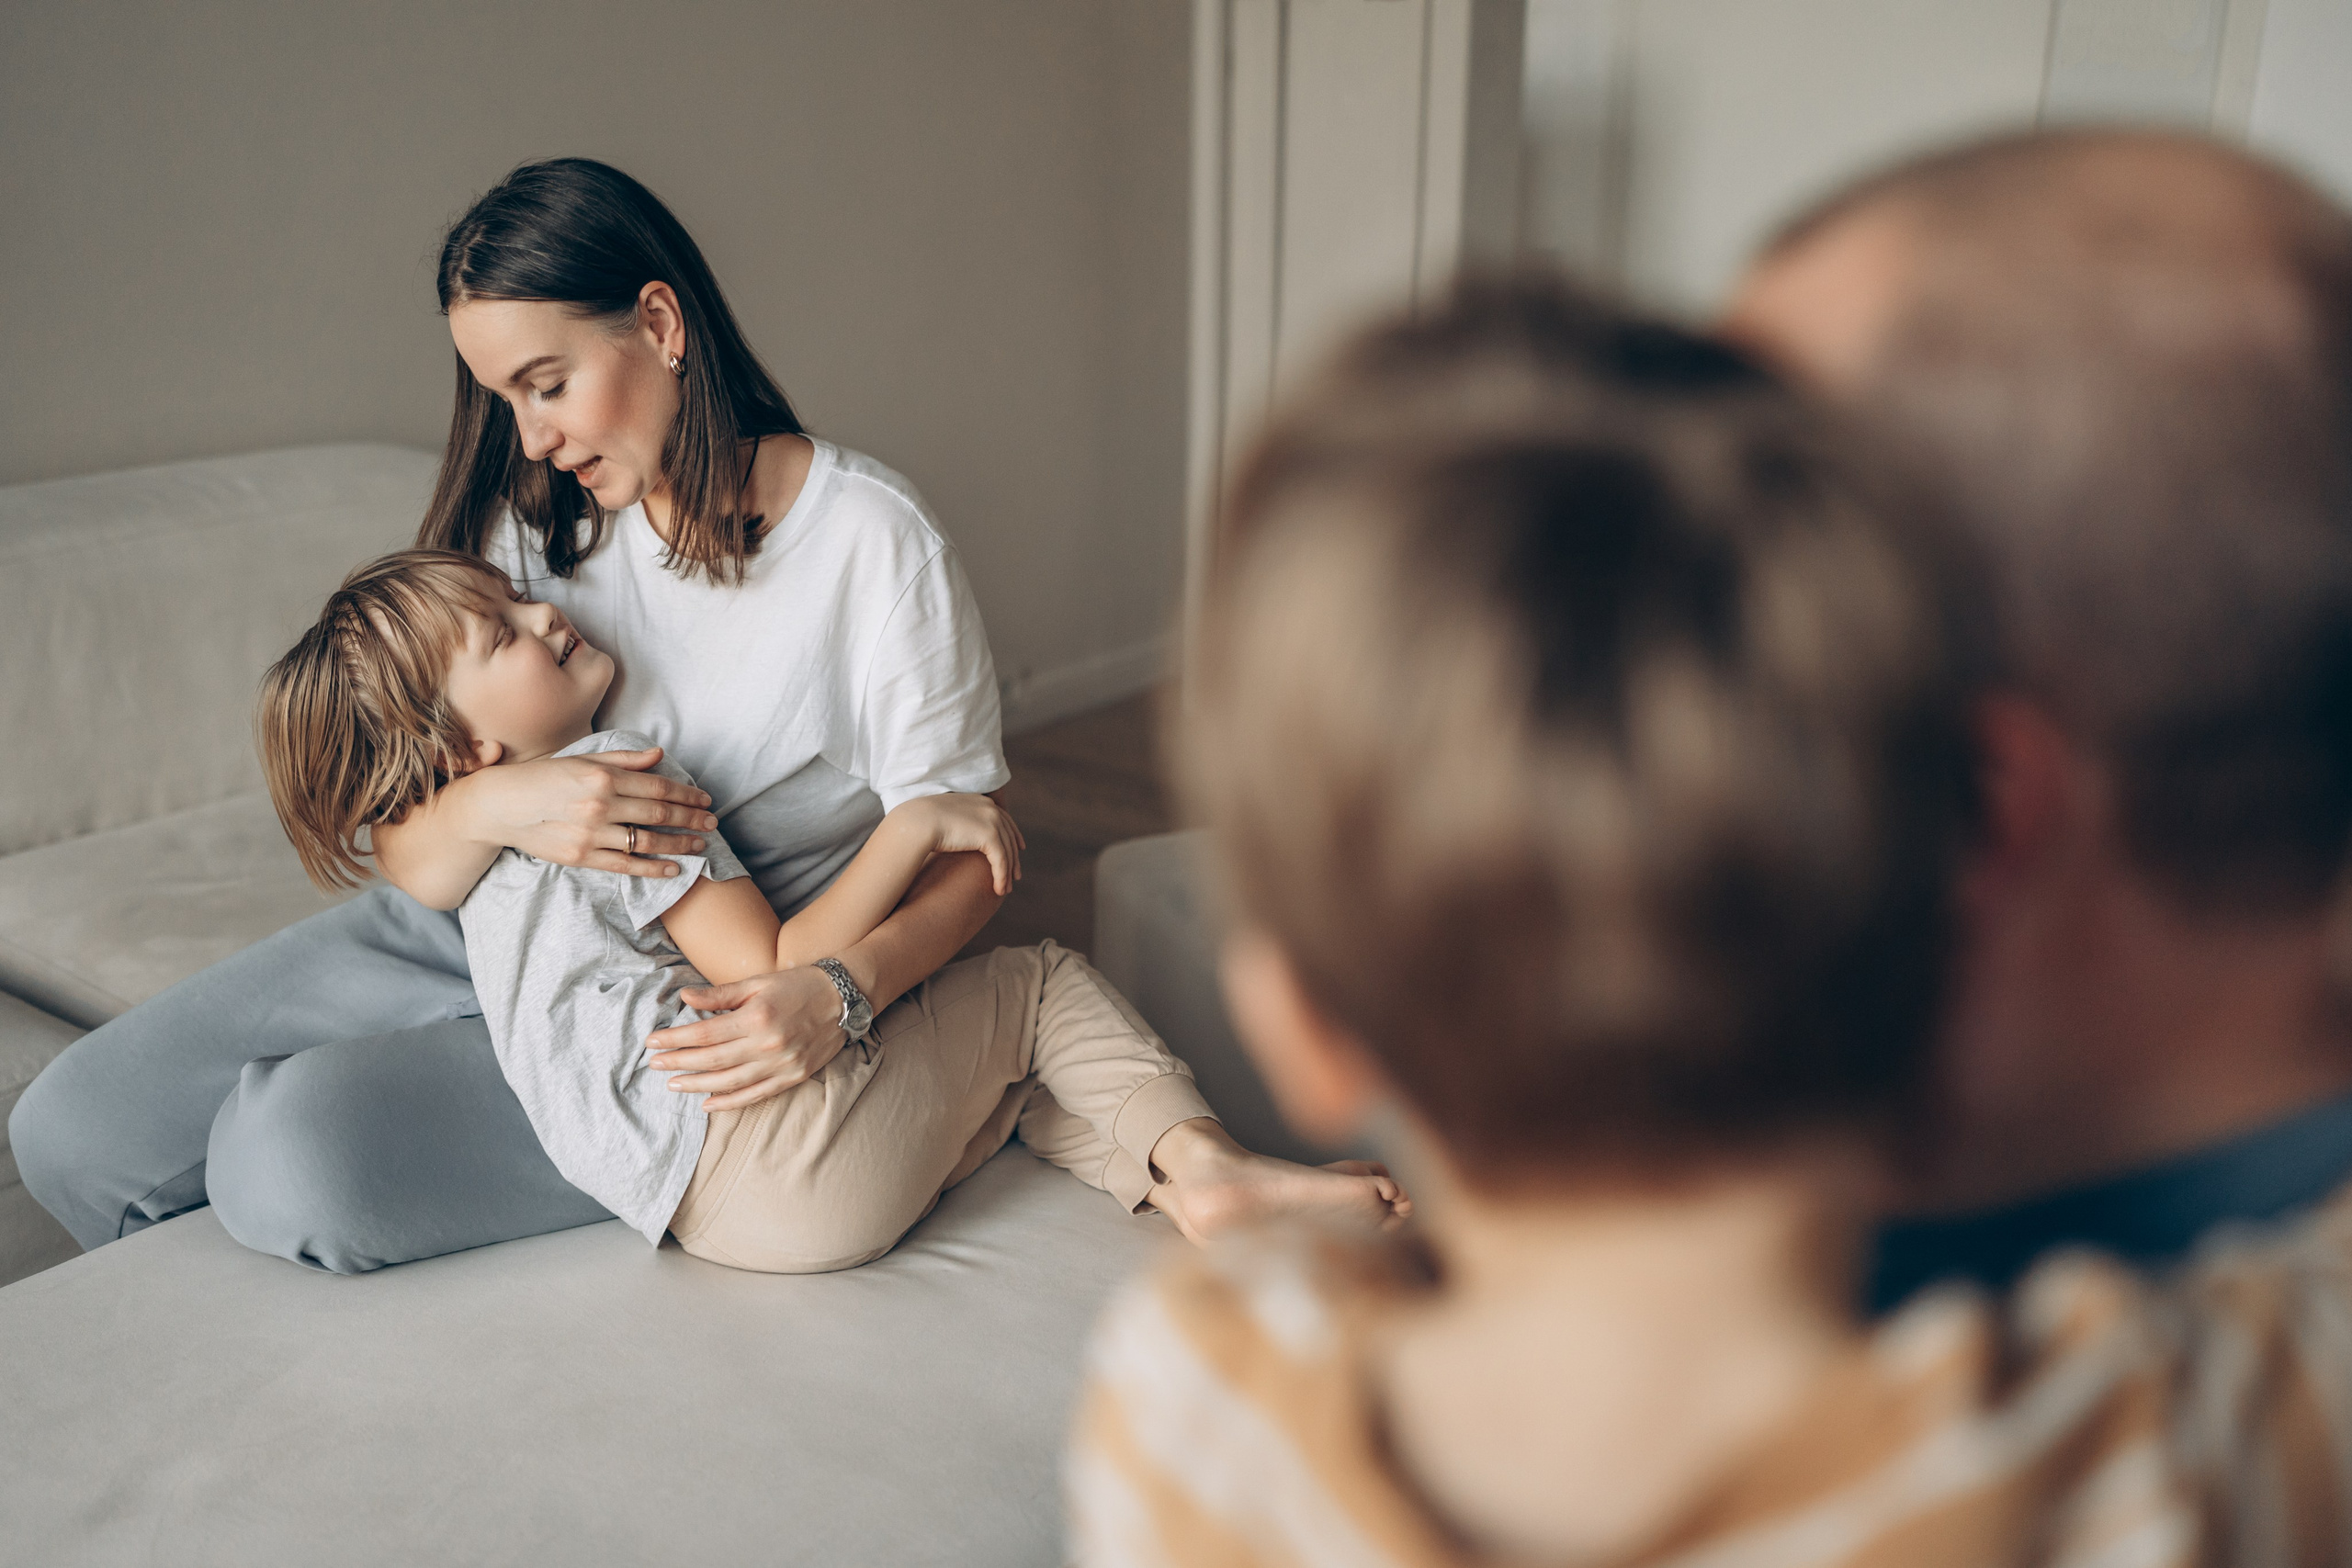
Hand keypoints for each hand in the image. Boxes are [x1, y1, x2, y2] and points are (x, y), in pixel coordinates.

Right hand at [464, 747, 717, 877]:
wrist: (500, 805)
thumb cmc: (543, 778)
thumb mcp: (582, 760)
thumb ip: (623, 760)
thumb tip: (659, 755)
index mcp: (602, 777)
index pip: (657, 787)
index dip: (686, 795)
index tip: (705, 799)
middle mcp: (600, 805)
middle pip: (658, 814)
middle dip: (691, 819)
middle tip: (713, 823)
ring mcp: (591, 834)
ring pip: (647, 842)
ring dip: (680, 844)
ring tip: (700, 845)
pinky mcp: (581, 857)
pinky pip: (625, 865)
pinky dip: (653, 869)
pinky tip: (674, 869)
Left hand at [646, 966, 850, 1111]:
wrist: (845, 999)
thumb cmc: (799, 985)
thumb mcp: (759, 982)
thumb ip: (721, 994)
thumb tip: (684, 997)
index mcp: (757, 1017)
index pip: (704, 1033)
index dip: (674, 1039)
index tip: (652, 1042)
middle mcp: (767, 1044)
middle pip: (712, 1059)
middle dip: (678, 1063)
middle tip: (654, 1065)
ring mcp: (781, 1065)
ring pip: (729, 1082)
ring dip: (697, 1085)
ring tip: (673, 1085)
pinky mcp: (792, 1077)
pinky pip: (755, 1095)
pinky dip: (729, 1103)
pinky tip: (707, 1103)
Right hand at [893, 793, 1025, 894]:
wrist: (916, 823)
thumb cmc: (922, 823)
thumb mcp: (945, 818)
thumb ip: (957, 823)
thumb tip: (956, 832)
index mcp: (981, 801)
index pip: (1004, 819)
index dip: (1013, 836)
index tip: (1019, 849)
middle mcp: (990, 808)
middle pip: (1009, 836)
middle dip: (1014, 858)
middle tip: (1015, 876)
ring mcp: (991, 821)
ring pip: (1007, 851)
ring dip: (1007, 873)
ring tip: (1005, 889)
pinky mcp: (989, 836)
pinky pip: (1000, 861)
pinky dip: (1001, 877)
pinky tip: (999, 890)